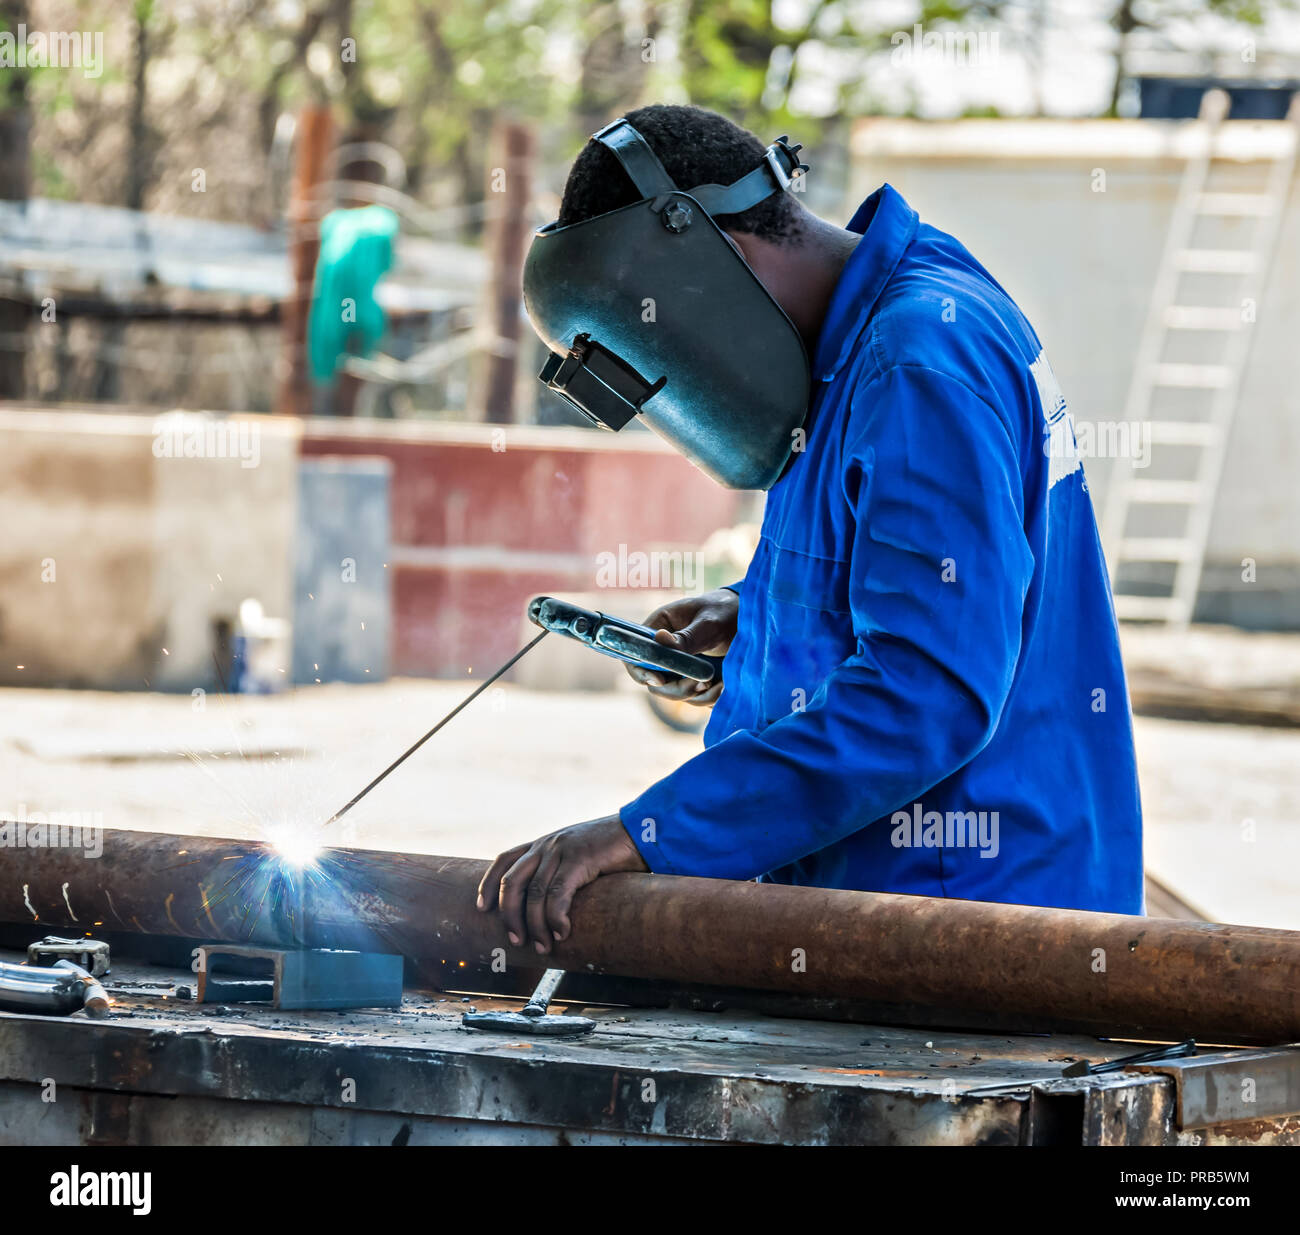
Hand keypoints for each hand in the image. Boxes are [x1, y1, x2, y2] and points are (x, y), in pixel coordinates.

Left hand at [476, 814, 647, 953]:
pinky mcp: (578, 859)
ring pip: (533, 894)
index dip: (488, 885)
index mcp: (544, 843)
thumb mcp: (579, 855)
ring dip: (535, 925)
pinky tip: (562, 932)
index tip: (481, 909)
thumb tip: (552, 905)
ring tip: (543, 946)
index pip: (504, 861)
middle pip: (511, 882)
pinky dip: (556, 918)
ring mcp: (561, 850)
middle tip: (516, 939)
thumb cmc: (614, 848)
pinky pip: (557, 894)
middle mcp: (547, 845)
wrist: (642, 830)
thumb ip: (563, 872)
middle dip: (508, 915)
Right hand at [625, 587, 737, 706]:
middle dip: (676, 689)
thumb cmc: (725, 611)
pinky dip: (708, 698)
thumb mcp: (709, 622)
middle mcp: (664, 650)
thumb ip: (687, 636)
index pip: (635, 653)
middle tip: (701, 684)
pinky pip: (694, 697)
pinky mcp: (694, 678)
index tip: (660, 680)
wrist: (751, 620)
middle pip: (654, 681)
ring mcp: (679, 666)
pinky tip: (725, 686)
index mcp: (658, 627)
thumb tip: (659, 639)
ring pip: (674, 693)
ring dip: (696, 695)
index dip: (640, 670)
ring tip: (720, 684)